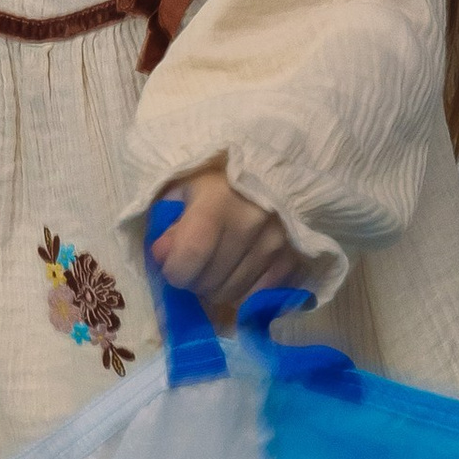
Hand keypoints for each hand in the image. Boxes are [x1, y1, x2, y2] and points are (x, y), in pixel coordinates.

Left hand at [148, 161, 299, 330]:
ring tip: (218, 264)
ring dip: (218, 287)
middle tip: (196, 263)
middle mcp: (252, 224)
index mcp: (219, 201)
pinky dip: (245, 290)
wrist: (274, 164)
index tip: (173, 264)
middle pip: (211, 282)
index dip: (175, 270)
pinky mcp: (296, 257)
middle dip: (195, 280)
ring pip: (233, 294)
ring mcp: (278, 243)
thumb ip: (167, 218)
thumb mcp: (184, 183)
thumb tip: (162, 256)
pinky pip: (259, 294)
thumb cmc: (219, 174)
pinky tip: (240, 271)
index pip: (190, 255)